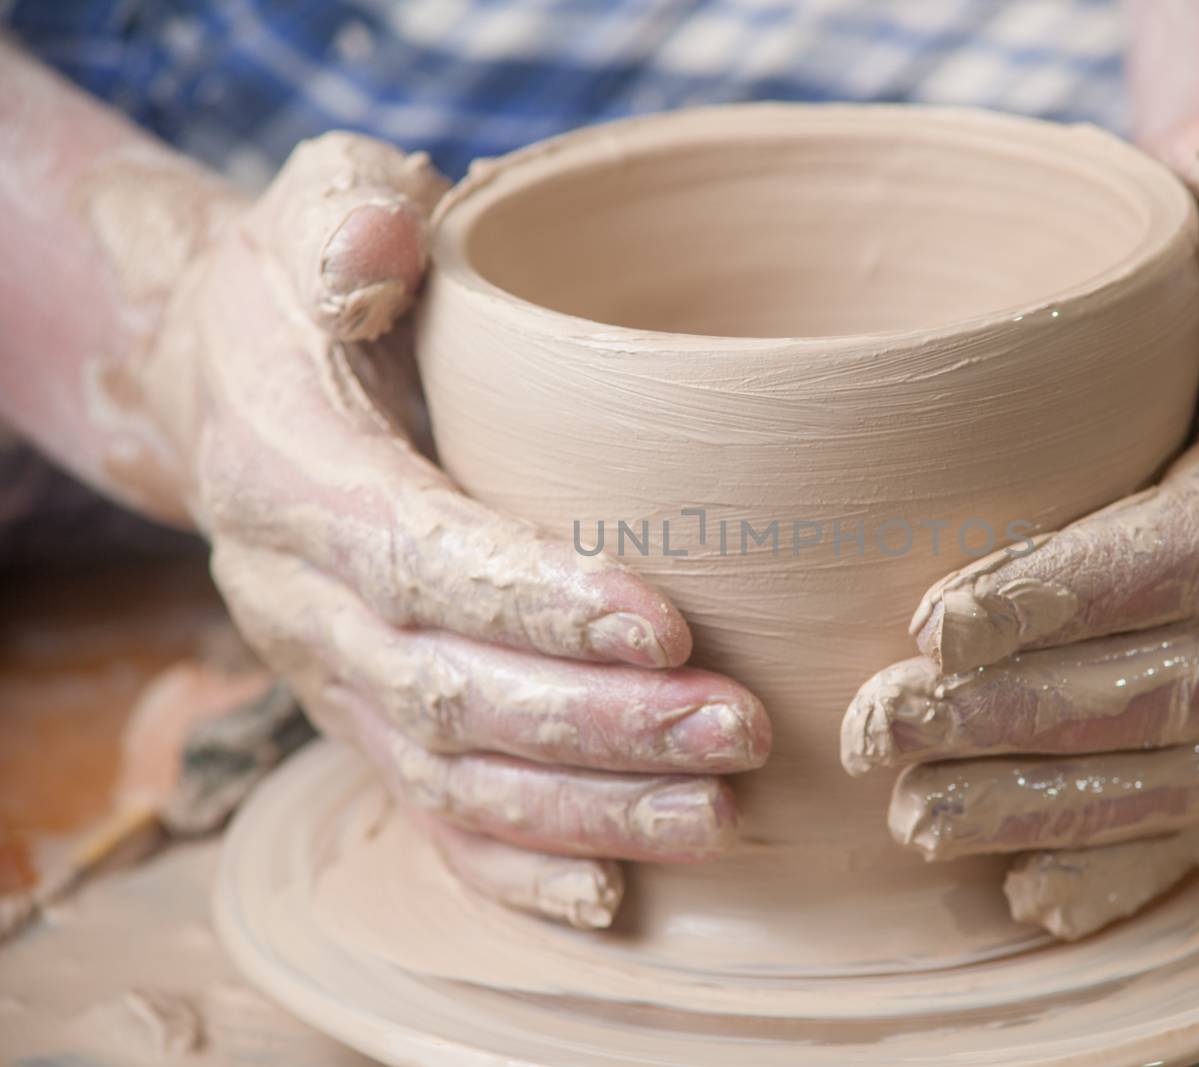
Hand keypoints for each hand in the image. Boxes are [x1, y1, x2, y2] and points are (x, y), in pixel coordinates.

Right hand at [147, 133, 769, 928]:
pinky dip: (518, 868)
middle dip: (597, 727)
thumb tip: (378, 251)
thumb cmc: (310, 288)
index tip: (664, 625)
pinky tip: (618, 895)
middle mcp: (297, 595)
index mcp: (290, 470)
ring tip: (722, 812)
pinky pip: (427, 818)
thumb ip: (344, 215)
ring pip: (448, 776)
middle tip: (741, 731)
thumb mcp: (317, 206)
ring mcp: (326, 674)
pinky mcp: (360, 717)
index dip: (533, 602)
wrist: (232, 384)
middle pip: (445, 692)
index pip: (415, 556)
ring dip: (587, 809)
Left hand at [841, 112, 1198, 939]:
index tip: (937, 620)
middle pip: (1178, 676)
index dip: (1072, 593)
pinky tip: (1024, 898)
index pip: (1196, 543)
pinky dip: (1117, 864)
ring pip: (1183, 765)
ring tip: (911, 819)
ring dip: (1042, 804)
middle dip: (1020, 715)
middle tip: (878, 727)